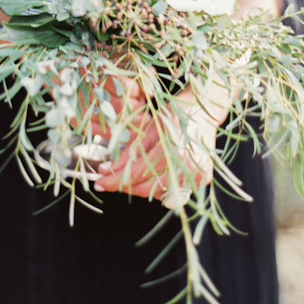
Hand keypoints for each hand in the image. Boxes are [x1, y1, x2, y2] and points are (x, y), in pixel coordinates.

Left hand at [93, 78, 230, 207]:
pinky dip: (159, 187)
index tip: (99, 181)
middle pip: (146, 188)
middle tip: (107, 181)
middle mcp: (186, 166)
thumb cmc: (176, 113)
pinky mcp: (201, 179)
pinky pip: (173, 192)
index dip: (115, 179)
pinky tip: (152, 175)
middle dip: (124, 186)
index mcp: (172, 150)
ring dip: (141, 187)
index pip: (137, 173)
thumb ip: (131, 152)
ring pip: (158, 193)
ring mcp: (196, 175)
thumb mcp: (150, 127)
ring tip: (130, 175)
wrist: (205, 110)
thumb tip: (108, 169)